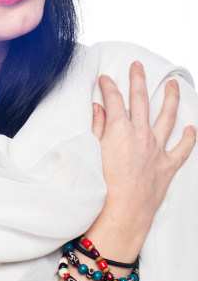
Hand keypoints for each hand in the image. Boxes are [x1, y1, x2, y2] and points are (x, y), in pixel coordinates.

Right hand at [92, 61, 195, 247]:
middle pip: (140, 99)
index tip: (106, 78)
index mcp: (119, 129)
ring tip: (173, 85)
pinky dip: (188, 137)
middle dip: (138, 79)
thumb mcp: (92, 151)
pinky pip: (182, 148)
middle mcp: (141, 134)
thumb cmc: (102, 186)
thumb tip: (98, 107)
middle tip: (138, 66)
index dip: (108, 86)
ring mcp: (157, 149)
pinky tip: (191, 128)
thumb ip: (97, 126)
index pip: (114, 99)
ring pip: (167, 117)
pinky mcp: (167, 165)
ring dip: (170, 99)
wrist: (120, 214)